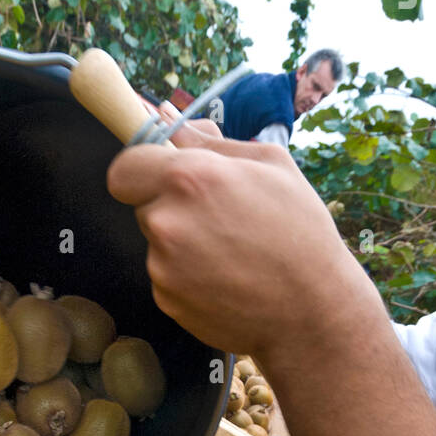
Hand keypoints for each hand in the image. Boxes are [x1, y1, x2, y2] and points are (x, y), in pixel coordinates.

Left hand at [107, 133, 375, 357]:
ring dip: (181, 242)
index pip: (125, 167)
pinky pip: (166, 276)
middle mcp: (166, 222)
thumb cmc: (300, 231)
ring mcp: (162, 266)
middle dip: (170, 205)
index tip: (159, 176)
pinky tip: (225, 277)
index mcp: (188, 178)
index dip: (140, 170)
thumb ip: (212, 143)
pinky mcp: (166, 300)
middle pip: (143, 205)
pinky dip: (187, 275)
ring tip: (229, 252)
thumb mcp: (270, 165)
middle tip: (217, 217)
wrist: (311, 310)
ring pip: (156, 242)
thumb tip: (173, 124)